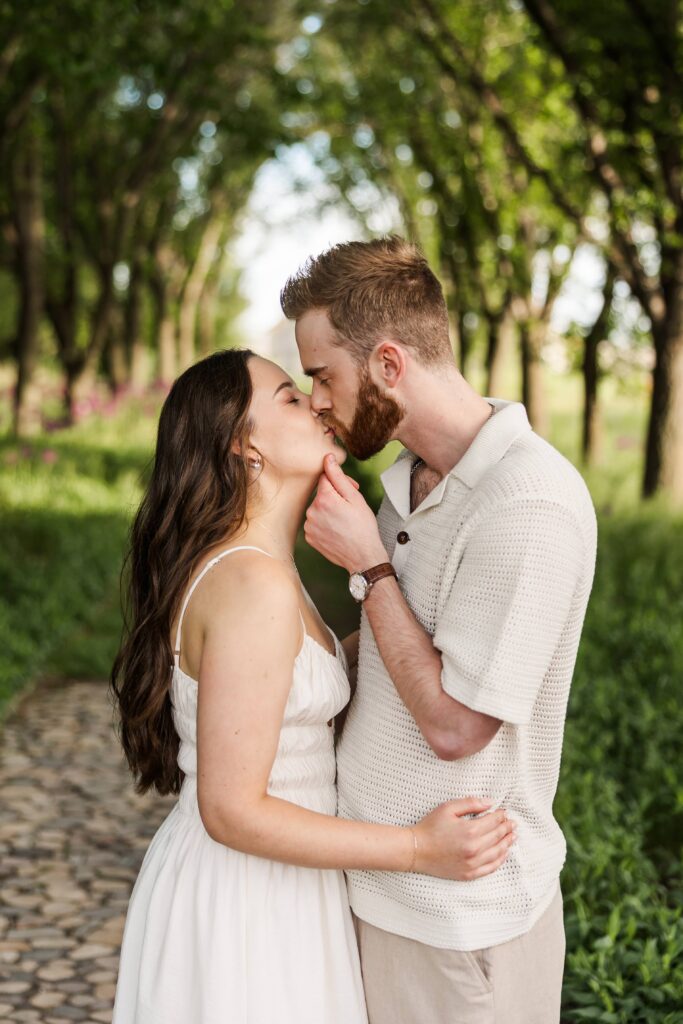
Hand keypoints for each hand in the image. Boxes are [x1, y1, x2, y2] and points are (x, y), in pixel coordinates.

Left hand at [304, 454, 388, 571]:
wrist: (363, 556)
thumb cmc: (363, 527)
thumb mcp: (355, 498)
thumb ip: (338, 476)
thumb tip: (327, 458)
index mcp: (323, 499)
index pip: (325, 477)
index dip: (340, 481)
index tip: (352, 488)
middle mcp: (311, 511)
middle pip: (321, 494)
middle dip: (335, 496)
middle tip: (351, 508)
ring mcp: (309, 526)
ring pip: (318, 508)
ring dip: (329, 510)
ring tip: (345, 521)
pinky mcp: (309, 537)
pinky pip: (315, 523)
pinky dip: (324, 523)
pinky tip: (337, 530)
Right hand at [413, 798, 515, 880]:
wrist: (416, 850)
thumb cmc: (430, 827)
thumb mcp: (448, 808)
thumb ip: (471, 803)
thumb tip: (490, 802)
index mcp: (470, 831)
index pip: (493, 821)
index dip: (501, 816)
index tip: (504, 812)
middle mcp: (474, 849)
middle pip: (498, 836)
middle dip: (507, 828)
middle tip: (512, 823)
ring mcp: (472, 863)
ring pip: (498, 853)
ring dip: (507, 843)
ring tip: (512, 837)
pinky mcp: (469, 874)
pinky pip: (490, 868)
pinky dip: (500, 860)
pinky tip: (504, 853)